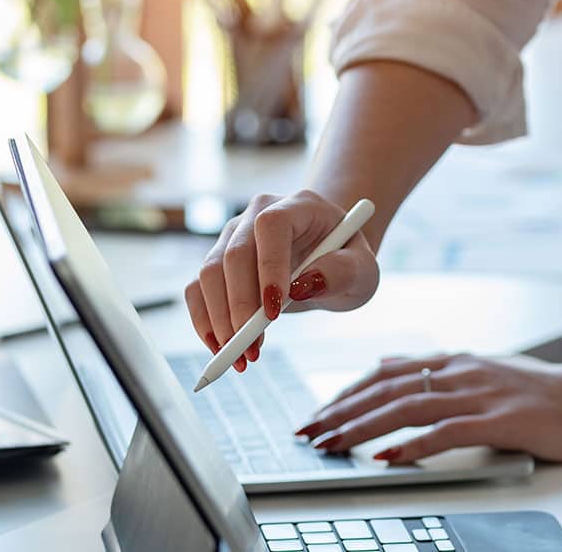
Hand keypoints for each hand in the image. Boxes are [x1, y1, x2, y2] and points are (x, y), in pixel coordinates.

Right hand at [184, 191, 378, 371]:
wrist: (329, 257)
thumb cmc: (347, 260)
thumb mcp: (364, 269)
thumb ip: (342, 272)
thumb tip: (303, 285)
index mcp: (299, 205)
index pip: (272, 226)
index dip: (269, 266)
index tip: (274, 312)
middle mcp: (258, 214)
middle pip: (234, 254)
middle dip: (240, 307)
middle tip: (253, 350)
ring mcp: (233, 236)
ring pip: (209, 273)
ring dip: (220, 320)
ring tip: (243, 357)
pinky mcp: (219, 262)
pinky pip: (197, 289)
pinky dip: (204, 322)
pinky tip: (221, 348)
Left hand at [294, 353, 561, 462]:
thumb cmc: (543, 393)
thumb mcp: (482, 372)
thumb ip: (438, 372)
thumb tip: (391, 369)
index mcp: (455, 361)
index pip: (386, 373)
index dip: (346, 393)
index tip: (317, 413)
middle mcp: (460, 372)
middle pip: (385, 389)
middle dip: (340, 411)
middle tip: (308, 432)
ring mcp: (479, 394)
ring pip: (406, 407)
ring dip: (362, 427)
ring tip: (332, 444)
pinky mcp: (499, 420)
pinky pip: (446, 432)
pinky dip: (411, 445)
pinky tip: (387, 456)